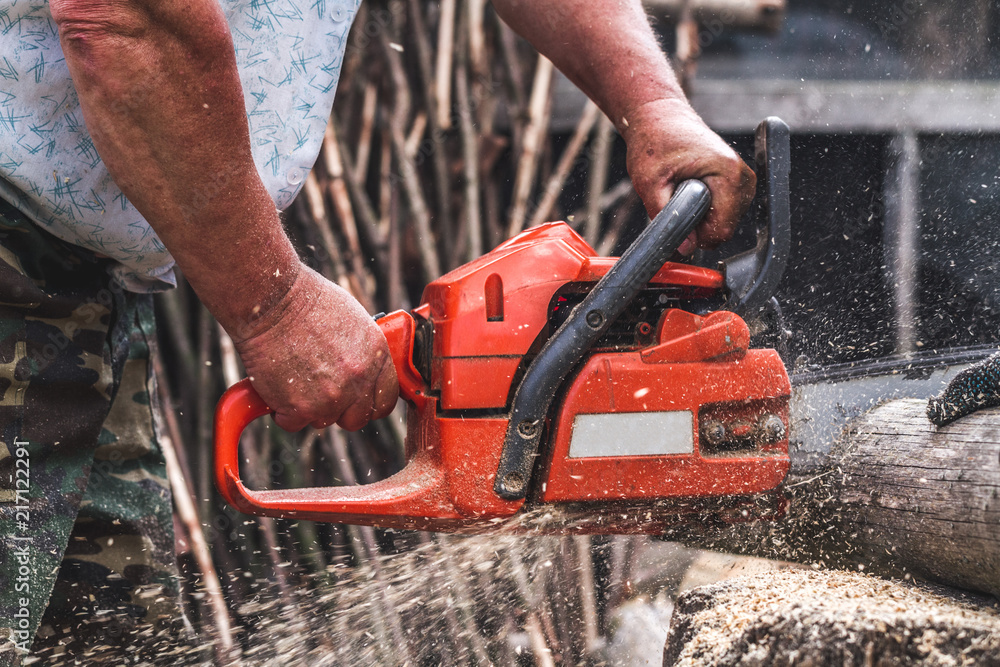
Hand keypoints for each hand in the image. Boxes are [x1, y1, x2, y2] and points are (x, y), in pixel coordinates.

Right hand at [231, 266, 398, 431]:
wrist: (271, 300)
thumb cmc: (306, 301)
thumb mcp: (353, 320)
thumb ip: (362, 352)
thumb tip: (362, 371)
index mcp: (377, 355)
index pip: (385, 399)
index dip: (369, 404)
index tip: (356, 403)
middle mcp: (359, 379)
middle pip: (356, 419)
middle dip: (339, 411)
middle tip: (319, 393)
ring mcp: (332, 397)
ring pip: (322, 421)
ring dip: (308, 407)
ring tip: (294, 376)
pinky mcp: (301, 408)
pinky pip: (292, 423)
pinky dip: (281, 410)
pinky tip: (277, 384)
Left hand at [623, 97, 756, 253]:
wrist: (661, 118)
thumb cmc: (654, 142)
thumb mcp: (648, 183)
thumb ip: (665, 216)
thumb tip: (685, 247)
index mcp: (727, 174)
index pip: (722, 230)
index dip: (696, 236)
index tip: (676, 220)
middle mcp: (743, 176)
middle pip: (726, 228)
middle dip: (698, 226)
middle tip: (676, 200)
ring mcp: (744, 179)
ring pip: (725, 222)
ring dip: (701, 217)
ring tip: (682, 191)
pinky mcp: (738, 182)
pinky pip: (725, 212)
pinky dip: (707, 209)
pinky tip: (692, 190)